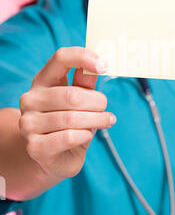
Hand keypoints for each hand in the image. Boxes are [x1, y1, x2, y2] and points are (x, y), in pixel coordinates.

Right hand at [18, 46, 115, 180]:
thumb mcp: (79, 99)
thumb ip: (85, 81)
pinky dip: (85, 135)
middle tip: (106, 110)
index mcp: (42, 80)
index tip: (105, 66)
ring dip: (96, 120)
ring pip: (72, 117)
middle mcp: (30, 99)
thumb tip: (101, 62)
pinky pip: (69, 137)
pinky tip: (88, 134)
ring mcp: (29, 123)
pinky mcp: (35, 146)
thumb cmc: (70, 123)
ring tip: (104, 121)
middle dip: (97, 102)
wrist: (54, 157)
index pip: (61, 58)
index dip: (84, 57)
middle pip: (72, 94)